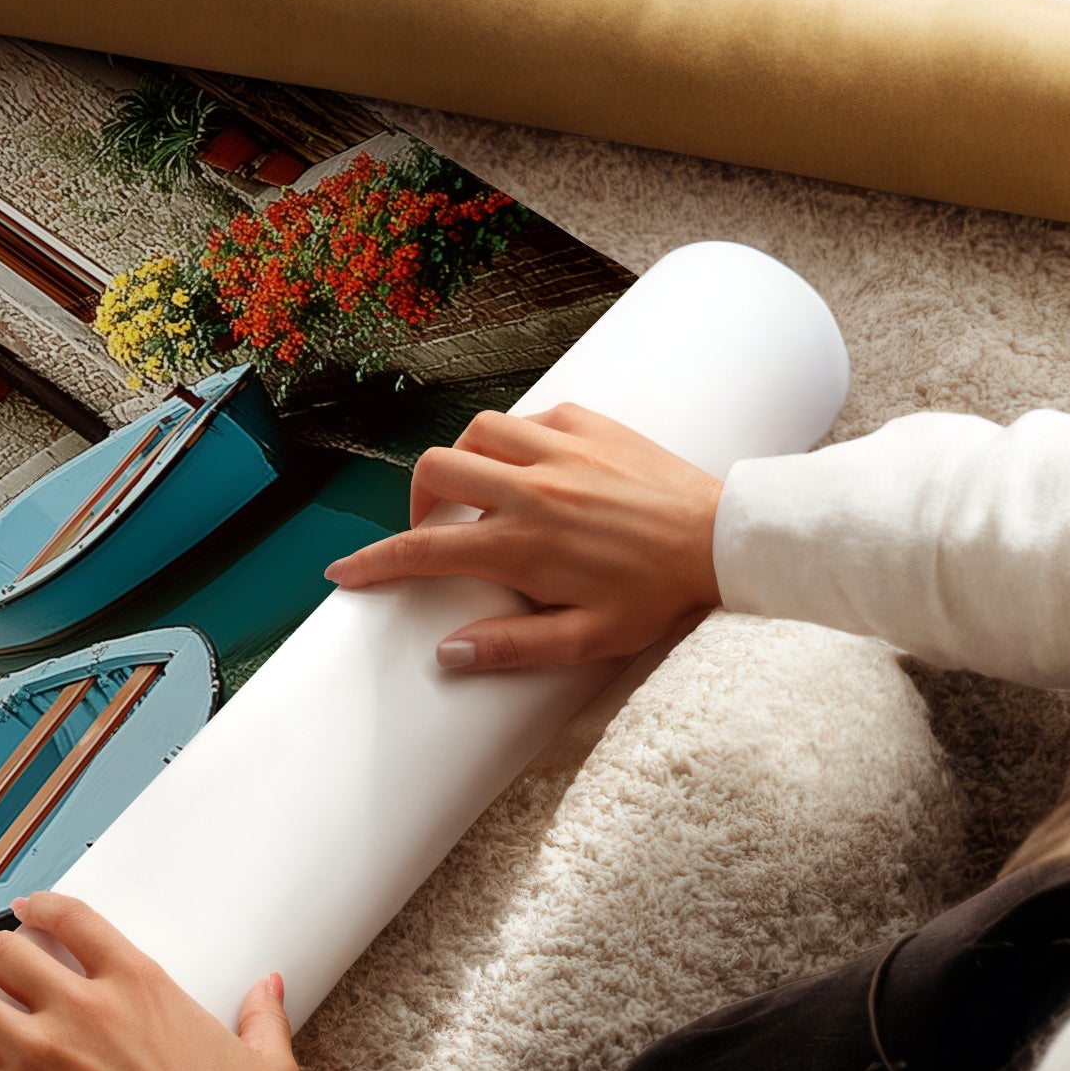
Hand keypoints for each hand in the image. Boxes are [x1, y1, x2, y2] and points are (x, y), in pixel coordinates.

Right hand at [324, 403, 722, 671]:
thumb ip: (513, 647)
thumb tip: (448, 653)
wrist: (724, 540)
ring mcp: (559, 449)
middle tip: (433, 529)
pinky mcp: (589, 423)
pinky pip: (529, 417)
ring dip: (464, 461)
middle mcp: (531, 489)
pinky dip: (515, 439)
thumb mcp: (588, 639)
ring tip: (479, 493)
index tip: (345, 572)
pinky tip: (533, 466)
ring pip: (475, 433)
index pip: (423, 550)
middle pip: (435, 471)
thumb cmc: (659, 595)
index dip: (374, 562)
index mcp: (522, 544)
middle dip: (416, 501)